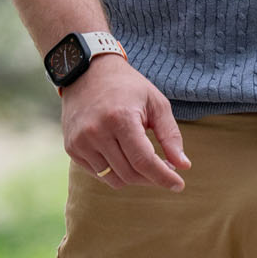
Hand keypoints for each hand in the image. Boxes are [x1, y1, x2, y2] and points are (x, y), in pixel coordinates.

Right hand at [61, 54, 189, 191]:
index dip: (163, 177)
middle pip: (130, 173)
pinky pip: (98, 174)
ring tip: (145, 161)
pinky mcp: (72, 148)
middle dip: (152, 177)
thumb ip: (171, 135)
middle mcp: (96, 132)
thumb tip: (184, 166)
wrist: (87, 72)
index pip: (144, 160)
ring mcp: (80, 142)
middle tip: (166, 168)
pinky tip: (124, 155)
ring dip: (135, 177)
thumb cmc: (128, 87)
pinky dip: (116, 171)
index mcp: (120, 118)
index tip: (179, 185)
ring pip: (114, 179)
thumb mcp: (156, 102)